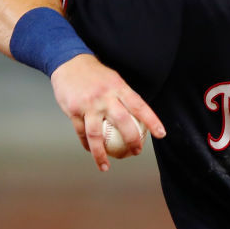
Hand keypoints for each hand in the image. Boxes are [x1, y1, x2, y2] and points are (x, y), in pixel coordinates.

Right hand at [50, 54, 165, 170]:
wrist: (68, 62)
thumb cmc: (95, 74)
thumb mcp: (114, 79)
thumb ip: (124, 96)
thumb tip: (139, 115)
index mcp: (119, 87)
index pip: (140, 106)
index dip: (152, 121)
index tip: (161, 134)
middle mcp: (105, 96)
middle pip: (122, 122)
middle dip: (132, 140)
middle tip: (136, 151)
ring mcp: (88, 104)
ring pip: (96, 134)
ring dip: (101, 153)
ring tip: (106, 165)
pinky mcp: (73, 110)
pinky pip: (81, 132)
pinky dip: (86, 144)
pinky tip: (91, 151)